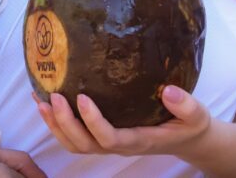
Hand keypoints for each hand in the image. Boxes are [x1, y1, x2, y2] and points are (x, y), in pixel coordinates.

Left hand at [34, 86, 211, 157]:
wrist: (187, 138)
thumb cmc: (190, 125)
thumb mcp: (196, 115)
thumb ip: (186, 105)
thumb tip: (169, 91)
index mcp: (139, 140)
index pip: (110, 138)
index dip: (92, 121)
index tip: (82, 96)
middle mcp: (119, 145)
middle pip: (84, 144)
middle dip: (65, 123)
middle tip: (53, 96)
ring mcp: (109, 142)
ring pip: (74, 144)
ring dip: (54, 125)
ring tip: (39, 100)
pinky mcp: (103, 135)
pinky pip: (74, 136)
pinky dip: (56, 121)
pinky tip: (45, 100)